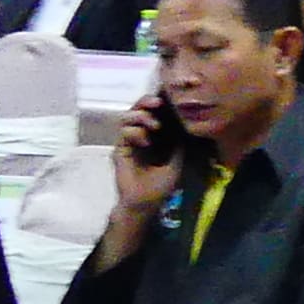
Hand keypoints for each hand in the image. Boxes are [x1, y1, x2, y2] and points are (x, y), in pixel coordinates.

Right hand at [113, 96, 184, 214]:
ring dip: (140, 116)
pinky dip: (134, 131)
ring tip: (154, 124)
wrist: (145, 203)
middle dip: (145, 102)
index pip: (152, 113)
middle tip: (157, 102)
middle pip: (137, 110)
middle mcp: (139, 136)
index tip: (167, 100)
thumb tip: (184, 126)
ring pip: (127, 117)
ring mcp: (128, 142)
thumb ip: (178, 144)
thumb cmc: (160, 185)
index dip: (157, 104)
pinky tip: (145, 141)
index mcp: (154, 137)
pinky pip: (122, 132)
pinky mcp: (119, 149)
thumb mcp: (177, 162)